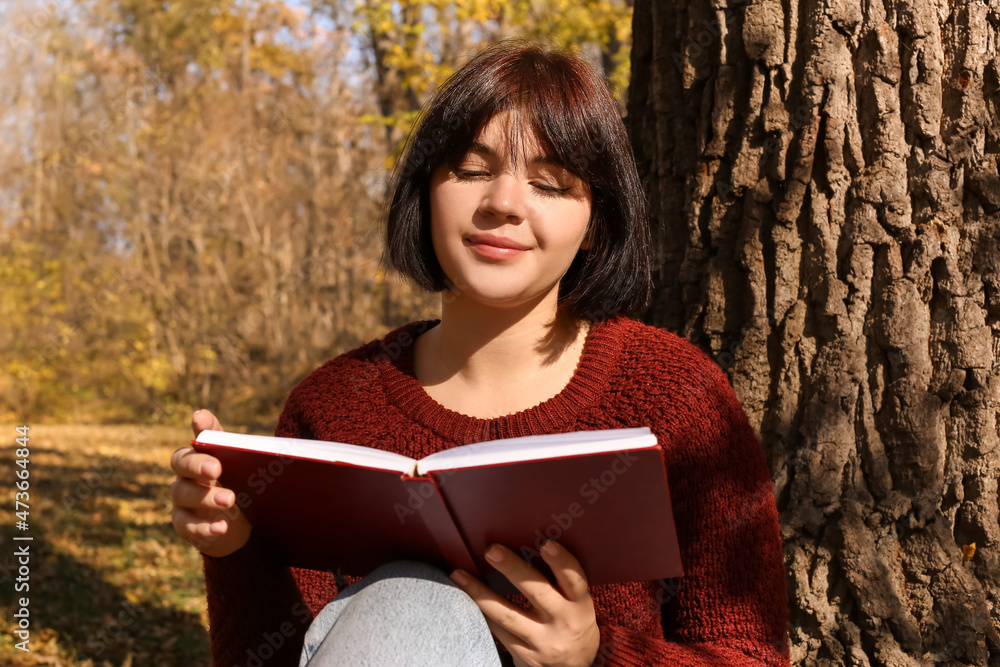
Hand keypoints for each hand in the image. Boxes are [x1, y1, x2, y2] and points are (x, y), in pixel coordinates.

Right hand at [169, 409, 250, 556]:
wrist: (241, 526)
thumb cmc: (243, 488)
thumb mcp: (250, 470)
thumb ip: (251, 454)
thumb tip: (272, 445)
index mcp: (205, 454)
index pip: (201, 435)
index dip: (200, 426)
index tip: (200, 418)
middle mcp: (188, 472)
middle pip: (181, 462)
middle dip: (197, 464)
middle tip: (216, 468)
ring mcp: (183, 497)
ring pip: (183, 493)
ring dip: (206, 497)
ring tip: (230, 499)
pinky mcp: (184, 523)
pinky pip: (186, 524)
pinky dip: (203, 527)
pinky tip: (221, 527)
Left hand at [449, 540, 600, 666]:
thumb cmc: (572, 625)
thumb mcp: (577, 605)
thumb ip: (561, 582)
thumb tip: (531, 544)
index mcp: (580, 606)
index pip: (574, 580)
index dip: (561, 562)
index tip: (546, 544)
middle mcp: (564, 623)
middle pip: (537, 593)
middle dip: (513, 570)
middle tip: (492, 550)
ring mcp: (543, 642)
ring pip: (508, 616)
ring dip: (480, 593)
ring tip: (459, 575)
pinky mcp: (525, 656)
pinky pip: (498, 632)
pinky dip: (481, 613)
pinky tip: (464, 599)